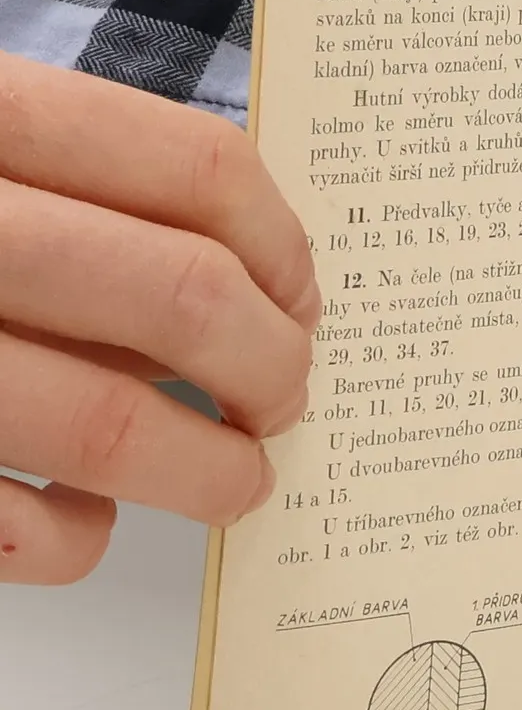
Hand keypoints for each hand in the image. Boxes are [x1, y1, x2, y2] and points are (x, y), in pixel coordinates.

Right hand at [0, 53, 316, 583]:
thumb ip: (75, 187)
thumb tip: (258, 287)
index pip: (195, 170)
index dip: (285, 247)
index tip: (305, 300)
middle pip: (182, 298)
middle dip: (273, 368)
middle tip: (286, 399)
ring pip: (109, 423)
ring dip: (211, 469)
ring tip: (235, 480)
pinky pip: (16, 528)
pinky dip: (71, 539)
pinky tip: (78, 526)